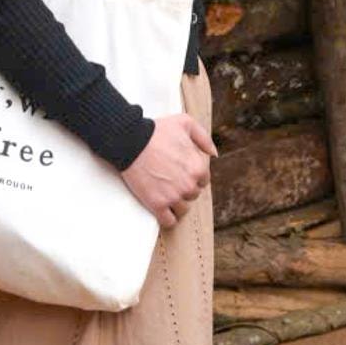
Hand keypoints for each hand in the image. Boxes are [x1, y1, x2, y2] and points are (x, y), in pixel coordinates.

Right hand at [121, 111, 216, 227]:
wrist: (131, 141)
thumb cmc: (157, 131)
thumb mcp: (185, 123)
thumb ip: (203, 138)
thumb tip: (214, 154)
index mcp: (198, 167)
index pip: (203, 180)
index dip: (193, 175)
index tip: (182, 171)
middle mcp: (188, 185)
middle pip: (193, 195)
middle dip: (184, 188)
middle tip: (172, 179)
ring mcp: (173, 197)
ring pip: (183, 209)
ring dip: (176, 203)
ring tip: (166, 192)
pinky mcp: (157, 205)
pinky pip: (169, 221)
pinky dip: (167, 217)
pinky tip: (162, 208)